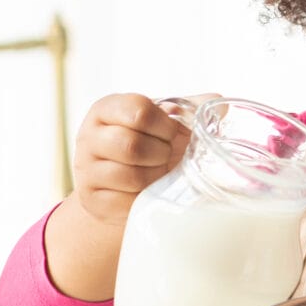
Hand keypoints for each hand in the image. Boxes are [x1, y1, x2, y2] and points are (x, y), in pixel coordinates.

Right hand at [72, 92, 211, 225]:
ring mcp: (86, 168)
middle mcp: (89, 135)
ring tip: (158, 171)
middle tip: (166, 155)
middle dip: (161, 152)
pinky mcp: (90, 198)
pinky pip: (124, 200)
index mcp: (107, 108)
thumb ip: (192, 108)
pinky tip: (147, 190)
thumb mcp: (165, 121)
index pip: (139, 110)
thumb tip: (219, 105)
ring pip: (130, 175)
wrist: (123, 183)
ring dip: (155, 176)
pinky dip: (144, 197)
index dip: (165, 125)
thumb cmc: (150, 144)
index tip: (172, 132)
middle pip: (132, 145)